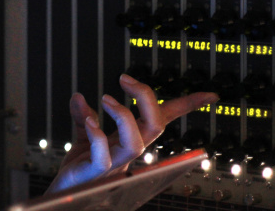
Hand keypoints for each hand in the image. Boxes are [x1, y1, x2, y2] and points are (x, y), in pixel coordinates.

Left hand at [46, 74, 217, 193]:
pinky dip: (97, 135)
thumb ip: (83, 117)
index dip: (186, 107)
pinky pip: (103, 157)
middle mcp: (128, 152)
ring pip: (136, 143)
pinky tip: (88, 121)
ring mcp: (114, 165)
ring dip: (123, 115)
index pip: (163, 120)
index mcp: (130, 139)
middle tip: (125, 79)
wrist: (64, 194)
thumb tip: (78, 97)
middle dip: (147, 98)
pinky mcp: (95, 174)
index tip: (210, 95)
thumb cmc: (80, 170)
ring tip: (105, 98)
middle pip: (154, 127)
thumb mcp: (84, 138)